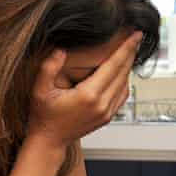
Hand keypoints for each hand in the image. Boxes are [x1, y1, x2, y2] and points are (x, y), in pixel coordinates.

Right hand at [28, 31, 142, 149]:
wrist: (49, 140)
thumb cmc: (44, 116)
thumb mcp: (40, 90)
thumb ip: (49, 68)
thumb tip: (60, 50)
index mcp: (88, 95)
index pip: (113, 66)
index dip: (126, 48)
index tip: (136, 35)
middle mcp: (101, 104)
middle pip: (123, 73)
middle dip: (131, 53)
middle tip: (136, 37)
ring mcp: (106, 112)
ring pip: (126, 85)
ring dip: (129, 67)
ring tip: (129, 51)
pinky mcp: (107, 117)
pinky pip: (122, 96)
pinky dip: (125, 81)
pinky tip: (122, 72)